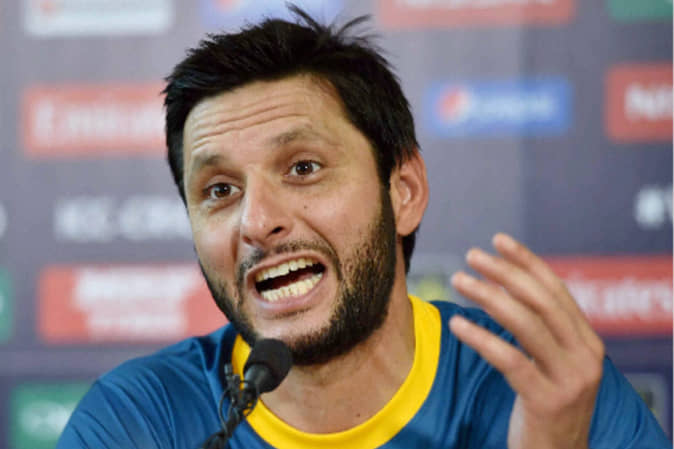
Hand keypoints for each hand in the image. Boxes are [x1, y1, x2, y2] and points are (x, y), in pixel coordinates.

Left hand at [449, 233, 604, 448]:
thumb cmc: (547, 406)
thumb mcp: (554, 364)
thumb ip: (542, 330)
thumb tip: (508, 286)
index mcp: (588, 341)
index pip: (556, 289)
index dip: (527, 261)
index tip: (498, 239)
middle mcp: (586, 356)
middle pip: (540, 301)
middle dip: (504, 273)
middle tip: (471, 256)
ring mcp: (569, 380)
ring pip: (525, 325)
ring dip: (487, 297)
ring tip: (458, 281)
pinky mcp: (546, 401)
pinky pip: (509, 360)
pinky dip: (481, 338)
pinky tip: (457, 325)